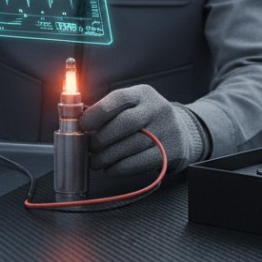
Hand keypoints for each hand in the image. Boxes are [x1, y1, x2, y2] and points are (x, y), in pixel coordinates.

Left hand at [79, 84, 206, 175]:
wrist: (182, 132)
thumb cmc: (146, 119)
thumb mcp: (133, 105)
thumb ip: (109, 111)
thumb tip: (78, 122)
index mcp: (143, 94)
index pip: (119, 98)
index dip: (98, 112)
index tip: (83, 125)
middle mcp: (157, 109)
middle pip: (125, 123)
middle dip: (102, 138)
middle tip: (89, 148)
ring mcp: (167, 130)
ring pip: (132, 146)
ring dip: (108, 157)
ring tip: (96, 161)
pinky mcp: (171, 152)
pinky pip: (141, 162)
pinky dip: (121, 168)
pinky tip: (111, 168)